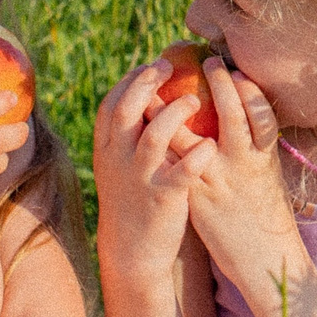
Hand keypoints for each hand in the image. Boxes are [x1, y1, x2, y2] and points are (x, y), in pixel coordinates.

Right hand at [92, 60, 207, 290]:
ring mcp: (140, 180)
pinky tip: (208, 144)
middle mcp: (119, 161)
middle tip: (167, 65)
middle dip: (145, 84)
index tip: (151, 65)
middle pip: (126, 112)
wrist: (133, 251)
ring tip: (193, 100)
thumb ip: (131, 135)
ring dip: (173, 114)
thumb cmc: (135, 199)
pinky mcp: (164, 199)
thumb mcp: (122, 165)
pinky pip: (181, 173)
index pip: (111, 105)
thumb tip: (149, 96)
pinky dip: (196, 156)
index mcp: (108, 150)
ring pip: (153, 138)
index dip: (130, 81)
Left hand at [174, 62, 307, 312]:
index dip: (249, 90)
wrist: (265, 260)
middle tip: (210, 61)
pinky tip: (148, 127)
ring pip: (195, 138)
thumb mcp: (265, 178)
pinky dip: (163, 143)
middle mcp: (245, 165)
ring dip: (176, 110)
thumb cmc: (266, 218)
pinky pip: (177, 164)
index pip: (261, 115)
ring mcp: (220, 181)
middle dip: (223, 86)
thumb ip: (254, 151)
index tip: (237, 68)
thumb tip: (247, 124)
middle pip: (236, 116)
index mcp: (265, 159)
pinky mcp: (198, 197)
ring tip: (164, 86)